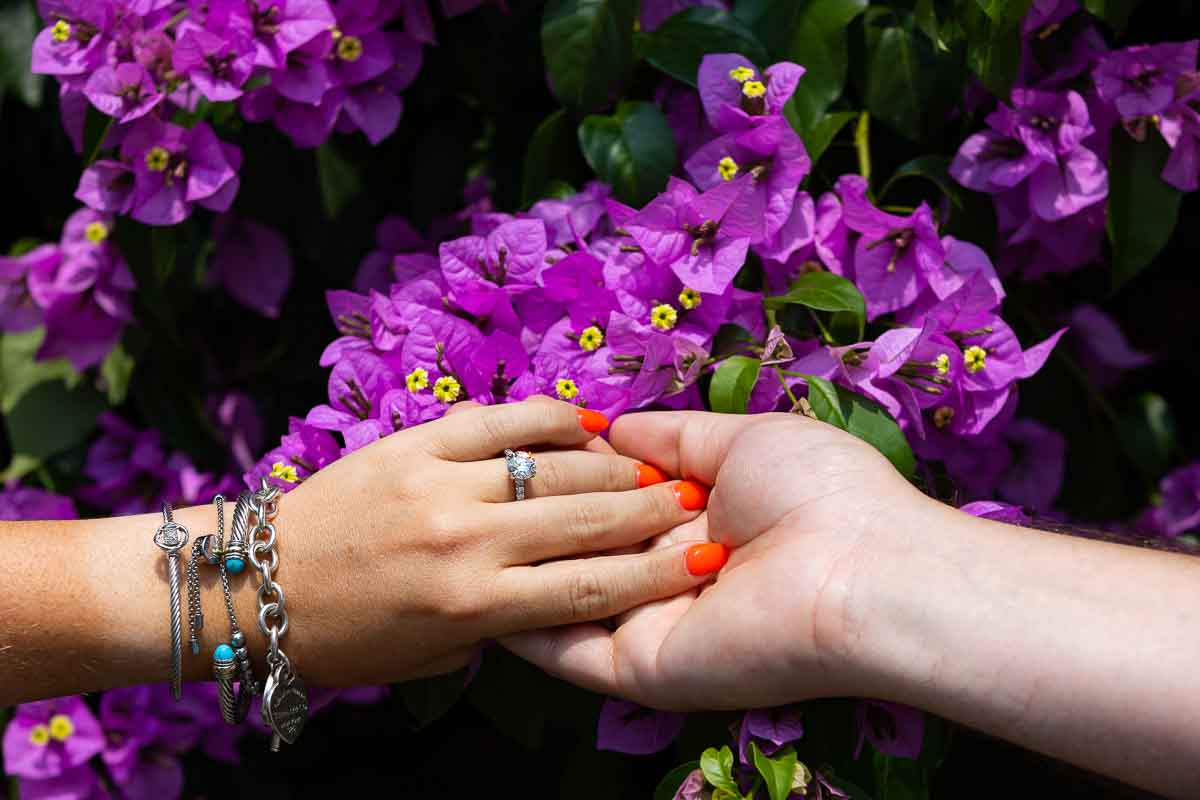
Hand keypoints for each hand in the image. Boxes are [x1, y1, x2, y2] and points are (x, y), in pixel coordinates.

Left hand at [83, 398, 721, 693]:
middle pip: (586, 518)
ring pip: (552, 465)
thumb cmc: (344, 639)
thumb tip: (557, 593)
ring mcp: (440, 483)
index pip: (590, 588)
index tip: (705, 558)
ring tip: (652, 466)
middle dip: (649, 511)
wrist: (253, 585)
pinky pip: (499, 420)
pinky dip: (550, 416)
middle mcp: (466, 540)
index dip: (656, 573)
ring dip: (613, 464)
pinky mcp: (414, 442)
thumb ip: (500, 629)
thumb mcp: (430, 660)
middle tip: (692, 502)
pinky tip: (591, 419)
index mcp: (473, 606)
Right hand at [502, 410, 936, 709]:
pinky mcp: (640, 667)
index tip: (520, 440)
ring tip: (462, 520)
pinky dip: (518, 621)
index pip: (613, 497)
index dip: (570, 469)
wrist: (860, 570)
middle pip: (584, 541)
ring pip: (566, 590)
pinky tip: (472, 585)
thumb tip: (611, 427)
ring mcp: (653, 622)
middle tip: (481, 475)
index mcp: (697, 519)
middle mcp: (669, 571)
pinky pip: (566, 648)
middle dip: (537, 507)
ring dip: (520, 556)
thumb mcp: (741, 439)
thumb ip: (673, 435)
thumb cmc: (816, 492)